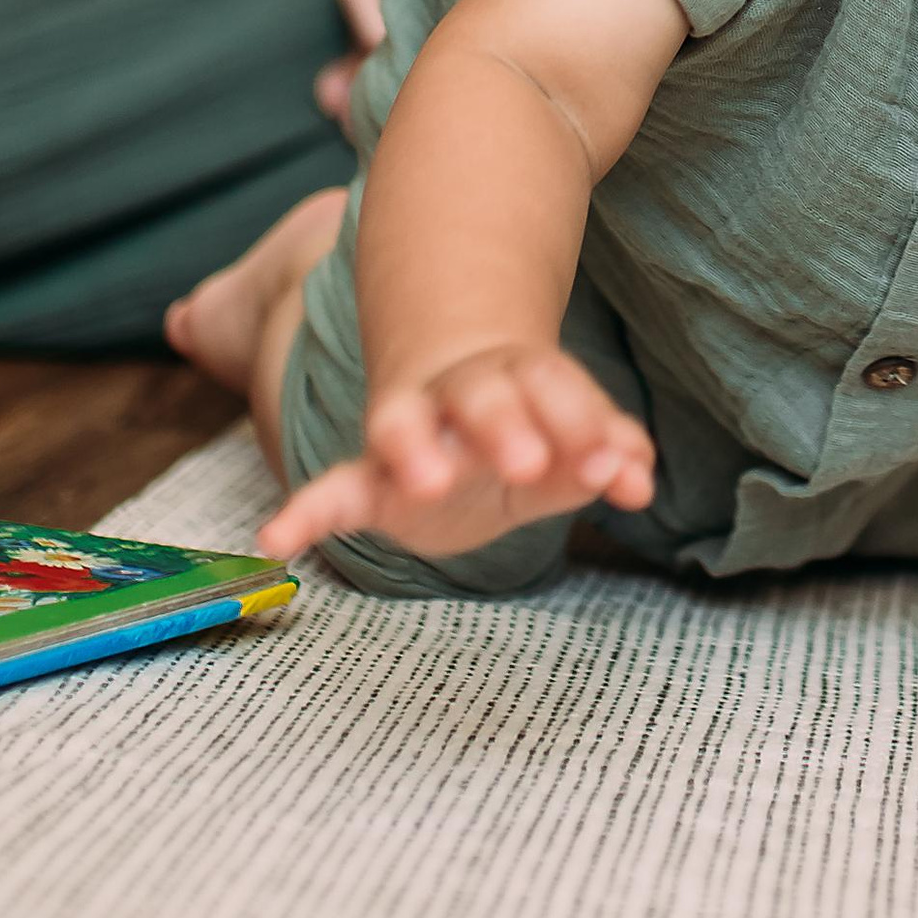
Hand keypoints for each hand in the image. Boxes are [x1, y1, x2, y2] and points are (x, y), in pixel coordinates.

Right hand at [260, 338, 655, 567]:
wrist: (447, 406)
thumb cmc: (522, 428)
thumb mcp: (565, 444)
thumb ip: (602, 455)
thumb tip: (641, 481)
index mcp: (517, 378)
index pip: (551, 384)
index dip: (582, 420)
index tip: (610, 464)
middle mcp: (458, 395)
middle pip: (481, 394)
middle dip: (505, 423)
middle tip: (529, 464)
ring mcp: (410, 433)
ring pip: (403, 425)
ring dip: (414, 448)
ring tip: (424, 483)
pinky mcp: (368, 482)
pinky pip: (331, 490)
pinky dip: (302, 512)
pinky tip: (276, 539)